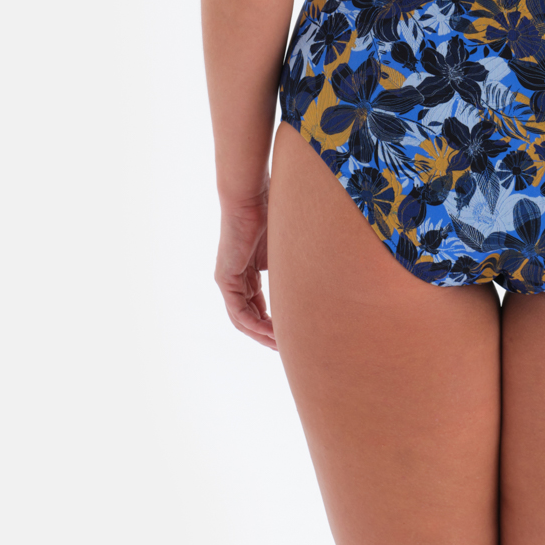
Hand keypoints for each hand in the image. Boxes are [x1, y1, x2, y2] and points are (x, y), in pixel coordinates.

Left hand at [214, 191, 276, 350]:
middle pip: (250, 316)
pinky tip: (270, 333)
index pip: (258, 305)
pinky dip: (254, 325)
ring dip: (262, 334)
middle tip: (287, 348)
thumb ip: (292, 268)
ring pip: (243, 319)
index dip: (274, 322)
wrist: (251, 196)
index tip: (291, 333)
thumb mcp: (285, 249)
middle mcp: (237, 278)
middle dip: (268, 334)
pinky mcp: (225, 278)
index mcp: (249, 271)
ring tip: (282, 346)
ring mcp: (229, 279)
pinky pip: (238, 311)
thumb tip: (319, 281)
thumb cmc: (271, 212)